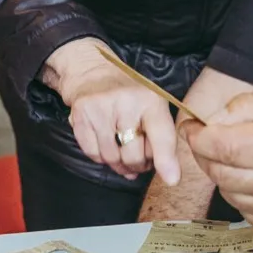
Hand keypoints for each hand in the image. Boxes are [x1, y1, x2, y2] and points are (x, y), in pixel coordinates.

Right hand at [44, 40, 180, 184]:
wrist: (93, 73)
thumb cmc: (129, 96)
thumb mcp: (152, 108)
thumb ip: (163, 140)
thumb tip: (170, 178)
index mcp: (150, 99)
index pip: (161, 134)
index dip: (166, 160)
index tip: (171, 179)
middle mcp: (125, 102)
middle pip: (133, 155)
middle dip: (138, 165)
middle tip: (140, 163)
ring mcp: (100, 108)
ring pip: (111, 158)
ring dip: (119, 165)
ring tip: (123, 156)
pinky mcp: (80, 116)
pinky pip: (92, 153)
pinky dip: (101, 157)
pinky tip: (106, 147)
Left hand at [184, 91, 252, 238]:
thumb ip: (249, 106)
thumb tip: (213, 120)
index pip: (225, 145)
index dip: (199, 137)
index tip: (192, 129)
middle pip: (220, 171)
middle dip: (205, 154)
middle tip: (208, 142)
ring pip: (227, 191)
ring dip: (222, 174)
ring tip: (240, 160)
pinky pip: (242, 210)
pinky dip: (240, 193)